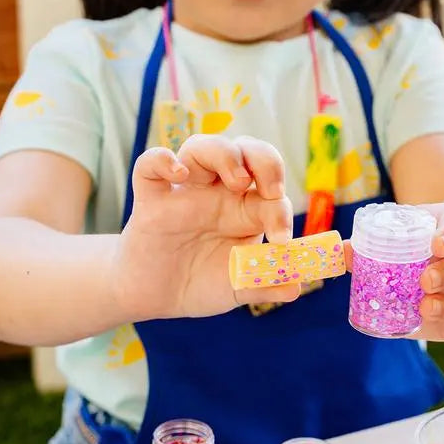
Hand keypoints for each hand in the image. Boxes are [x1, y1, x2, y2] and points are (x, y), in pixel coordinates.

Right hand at [111, 135, 300, 319]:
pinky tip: (178, 174)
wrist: (156, 297)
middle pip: (245, 151)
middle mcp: (218, 192)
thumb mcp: (237, 287)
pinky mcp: (151, 200)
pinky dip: (162, 160)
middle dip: (265, 160)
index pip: (271, 190)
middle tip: (271, 189)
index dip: (282, 209)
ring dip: (224, 154)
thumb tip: (294, 287)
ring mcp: (184, 192)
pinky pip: (149, 166)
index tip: (281, 238)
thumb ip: (265, 284)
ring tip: (238, 181)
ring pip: (202, 147)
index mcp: (245, 209)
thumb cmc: (201, 282)